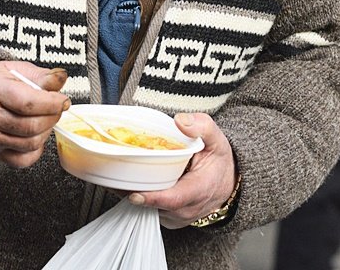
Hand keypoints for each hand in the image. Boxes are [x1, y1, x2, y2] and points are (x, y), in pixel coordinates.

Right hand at [0, 60, 68, 167]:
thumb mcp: (17, 69)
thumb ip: (41, 75)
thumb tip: (61, 77)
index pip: (28, 103)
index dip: (52, 104)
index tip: (63, 100)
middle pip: (31, 126)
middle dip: (53, 117)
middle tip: (57, 108)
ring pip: (30, 144)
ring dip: (46, 132)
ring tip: (46, 119)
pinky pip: (21, 160)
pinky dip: (35, 150)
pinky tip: (36, 135)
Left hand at [127, 113, 236, 228]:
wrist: (227, 186)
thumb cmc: (218, 162)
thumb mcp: (217, 140)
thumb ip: (202, 126)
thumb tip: (180, 121)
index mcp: (199, 190)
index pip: (174, 199)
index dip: (152, 198)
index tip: (133, 193)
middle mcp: (186, 209)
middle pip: (154, 204)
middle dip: (131, 190)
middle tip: (112, 172)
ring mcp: (176, 217)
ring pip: (147, 209)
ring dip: (131, 192)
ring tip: (116, 173)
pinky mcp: (168, 219)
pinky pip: (148, 211)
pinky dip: (138, 196)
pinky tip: (129, 180)